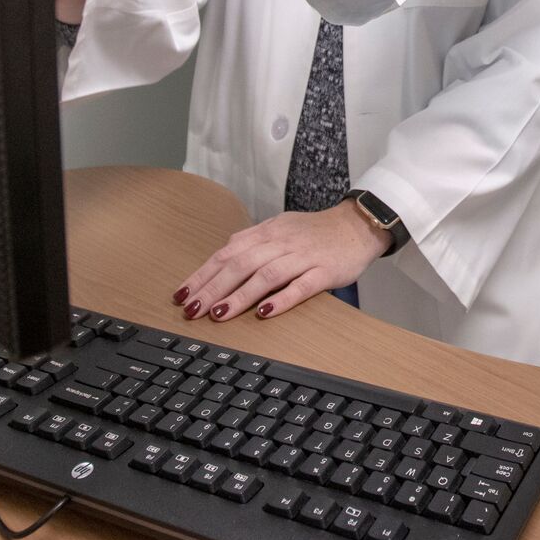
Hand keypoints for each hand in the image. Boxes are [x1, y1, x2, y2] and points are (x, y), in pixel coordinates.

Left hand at [172, 202, 389, 321]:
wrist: (358, 225)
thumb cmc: (315, 232)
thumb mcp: (279, 229)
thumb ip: (252, 242)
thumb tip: (222, 258)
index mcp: (266, 232)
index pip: (226, 253)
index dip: (202, 275)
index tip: (182, 295)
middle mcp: (281, 242)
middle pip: (240, 264)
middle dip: (212, 289)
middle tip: (192, 310)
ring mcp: (303, 256)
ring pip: (266, 274)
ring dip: (240, 295)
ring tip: (219, 315)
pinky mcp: (325, 271)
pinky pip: (301, 285)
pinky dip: (281, 299)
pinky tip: (265, 313)